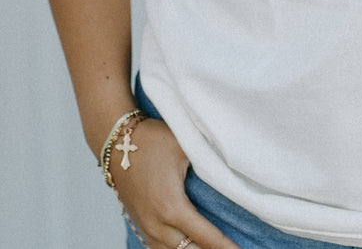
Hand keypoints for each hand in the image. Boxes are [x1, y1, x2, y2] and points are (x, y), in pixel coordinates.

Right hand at [108, 118, 240, 248]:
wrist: (114, 141)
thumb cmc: (152, 140)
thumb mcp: (185, 146)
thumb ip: (208, 162)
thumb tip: (231, 171)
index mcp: (172, 208)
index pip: (206, 238)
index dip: (226, 248)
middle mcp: (157, 225)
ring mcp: (146, 227)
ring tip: (212, 246)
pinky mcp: (139, 224)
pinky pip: (158, 248)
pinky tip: (188, 245)